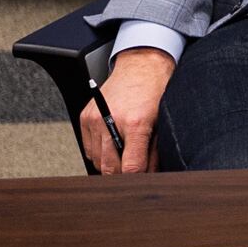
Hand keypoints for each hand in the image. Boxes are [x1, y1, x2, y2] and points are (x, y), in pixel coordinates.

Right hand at [86, 48, 175, 175]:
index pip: (130, 168)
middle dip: (122, 175)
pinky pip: (89, 149)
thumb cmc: (155, 89)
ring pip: (97, 161)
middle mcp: (111, 121)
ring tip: (125, 154)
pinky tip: (113, 144)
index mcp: (136, 123)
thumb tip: (150, 175)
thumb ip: (154, 152)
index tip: (140, 182)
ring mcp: (94, 119)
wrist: (141, 64)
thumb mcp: (162, 121)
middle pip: (109, 168)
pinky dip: (100, 152)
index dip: (136, 180)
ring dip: (110, 164)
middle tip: (133, 172)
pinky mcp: (85, 117)